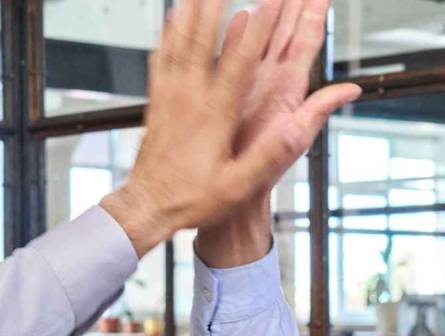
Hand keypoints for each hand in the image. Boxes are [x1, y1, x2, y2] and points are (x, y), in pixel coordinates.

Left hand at [99, 0, 359, 256]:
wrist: (146, 207)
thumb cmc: (191, 199)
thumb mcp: (238, 185)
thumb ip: (269, 156)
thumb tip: (298, 128)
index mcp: (214, 115)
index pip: (239, 61)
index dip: (255, 29)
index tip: (266, 2)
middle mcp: (189, 98)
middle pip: (203, 39)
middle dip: (216, 5)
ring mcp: (170, 97)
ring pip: (180, 42)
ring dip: (192, 10)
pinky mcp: (157, 102)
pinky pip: (162, 57)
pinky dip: (168, 32)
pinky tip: (170, 18)